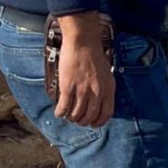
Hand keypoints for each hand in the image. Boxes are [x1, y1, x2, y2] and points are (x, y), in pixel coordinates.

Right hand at [54, 12, 115, 127]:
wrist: (83, 43)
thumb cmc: (95, 56)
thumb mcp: (107, 73)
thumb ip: (104, 88)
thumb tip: (100, 101)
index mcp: (108, 89)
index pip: (106, 113)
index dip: (98, 122)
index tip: (93, 124)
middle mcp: (97, 92)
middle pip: (90, 116)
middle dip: (83, 121)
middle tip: (77, 119)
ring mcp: (82, 90)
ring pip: (76, 114)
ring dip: (71, 118)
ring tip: (68, 115)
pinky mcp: (68, 86)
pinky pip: (64, 106)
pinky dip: (60, 112)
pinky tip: (59, 112)